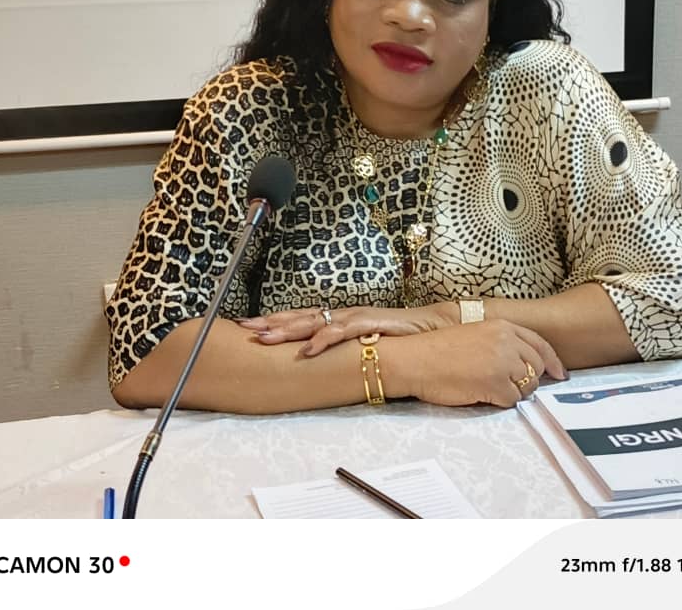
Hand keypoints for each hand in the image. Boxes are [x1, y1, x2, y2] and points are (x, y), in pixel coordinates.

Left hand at [235, 302, 459, 355]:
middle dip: (271, 322)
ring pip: (316, 321)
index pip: (302, 319)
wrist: (437, 327)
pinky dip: (324, 338)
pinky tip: (308, 347)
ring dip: (289, 329)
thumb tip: (320, 366)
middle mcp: (345, 315)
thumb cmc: (402, 339)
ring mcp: (358, 317)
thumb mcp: (367, 348)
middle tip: (245, 328)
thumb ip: (346, 352)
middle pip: (301, 317)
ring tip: (266, 338)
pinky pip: (344, 330)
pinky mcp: (374, 323)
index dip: (276, 322)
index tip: (248, 329)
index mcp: (341, 321)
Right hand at [392, 320, 565, 407]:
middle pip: (536, 367)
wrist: (414, 359)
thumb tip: (522, 362)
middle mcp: (507, 342)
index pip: (539, 344)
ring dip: (512, 391)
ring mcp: (503, 364)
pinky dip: (499, 401)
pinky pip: (511, 401)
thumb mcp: (474, 333)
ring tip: (487, 387)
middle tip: (510, 387)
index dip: (552, 361)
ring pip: (527, 386)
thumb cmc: (436, 349)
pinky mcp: (496, 385)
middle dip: (529, 380)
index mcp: (502, 327)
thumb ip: (501, 342)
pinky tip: (480, 394)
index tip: (558, 372)